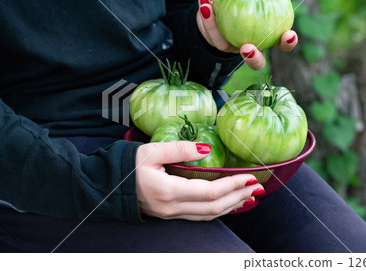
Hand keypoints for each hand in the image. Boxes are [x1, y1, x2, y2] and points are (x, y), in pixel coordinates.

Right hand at [135, 141, 263, 220]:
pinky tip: (227, 205)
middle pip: (214, 207)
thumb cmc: (128, 164)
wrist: (108, 184)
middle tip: (257, 187)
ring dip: (231, 206)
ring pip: (208, 215)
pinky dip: (217, 210)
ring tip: (249, 197)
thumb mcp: (152, 151)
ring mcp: (171, 214)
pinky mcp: (170, 215)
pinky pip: (199, 216)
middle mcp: (172, 208)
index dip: (232, 186)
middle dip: (238, 197)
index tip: (249, 178)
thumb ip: (180, 149)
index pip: (209, 192)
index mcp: (168, 191)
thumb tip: (206, 149)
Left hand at [196, 0, 297, 70]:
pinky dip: (207, 17)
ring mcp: (231, 48)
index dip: (288, 42)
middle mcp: (251, 49)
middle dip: (253, 58)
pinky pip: (210, 32)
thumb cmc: (249, 0)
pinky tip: (204, 2)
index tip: (288, 34)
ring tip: (212, 11)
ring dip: (217, 30)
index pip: (282, 44)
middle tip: (246, 48)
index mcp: (267, 37)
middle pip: (256, 63)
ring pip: (224, 47)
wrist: (223, 8)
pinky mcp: (215, 41)